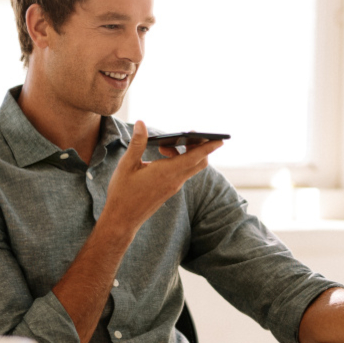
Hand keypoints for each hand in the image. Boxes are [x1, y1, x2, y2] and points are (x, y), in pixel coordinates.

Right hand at [101, 121, 222, 234]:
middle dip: (200, 146)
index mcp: (166, 172)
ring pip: (190, 167)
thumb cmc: (122, 192)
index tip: (220, 139)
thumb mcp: (126, 165)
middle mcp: (174, 180)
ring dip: (184, 153)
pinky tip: (161, 156)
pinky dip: (178, 161)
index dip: (209, 147)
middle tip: (188, 134)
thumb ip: (137, 143)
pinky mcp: (170, 190)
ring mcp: (173, 186)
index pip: (195, 157)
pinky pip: (182, 172)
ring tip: (163, 146)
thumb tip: (141, 123)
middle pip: (199, 162)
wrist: (122, 219)